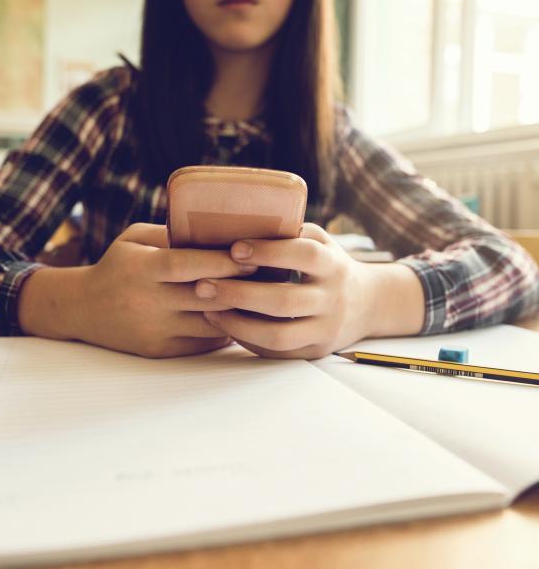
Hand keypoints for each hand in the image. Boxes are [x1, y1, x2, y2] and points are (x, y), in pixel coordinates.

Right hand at [20, 223, 257, 357]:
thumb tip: (217, 228)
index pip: (186, 264)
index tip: (252, 255)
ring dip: (239, 312)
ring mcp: (154, 330)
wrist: (83, 309)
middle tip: (272, 275)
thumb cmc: (117, 266)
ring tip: (264, 297)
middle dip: (241, 286)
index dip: (221, 261)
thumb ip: (170, 233)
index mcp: (141, 268)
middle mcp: (147, 302)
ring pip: (209, 324)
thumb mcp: (134, 238)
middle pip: (204, 297)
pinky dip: (225, 330)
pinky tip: (242, 317)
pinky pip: (203, 343)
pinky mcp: (160, 351)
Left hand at [195, 223, 423, 359]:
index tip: (234, 249)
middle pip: (284, 300)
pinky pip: (277, 351)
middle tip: (203, 286)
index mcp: (334, 265)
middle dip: (239, 294)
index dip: (268, 252)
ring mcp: (325, 329)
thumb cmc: (330, 265)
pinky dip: (248, 340)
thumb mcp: (321, 242)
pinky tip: (226, 326)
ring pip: (279, 334)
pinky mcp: (315, 351)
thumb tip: (239, 220)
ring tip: (208, 311)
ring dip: (238, 324)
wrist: (370, 304)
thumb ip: (290, 232)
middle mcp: (333, 299)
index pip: (304, 256)